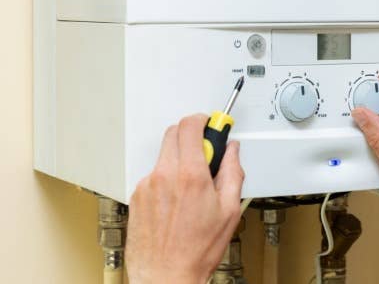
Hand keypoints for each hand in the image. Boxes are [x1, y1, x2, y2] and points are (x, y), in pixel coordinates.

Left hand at [126, 114, 243, 283]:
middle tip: (206, 153)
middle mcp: (164, 176)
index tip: (212, 124)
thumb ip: (232, 172)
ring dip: (180, 160)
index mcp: (190, 176)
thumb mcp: (229, 210)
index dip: (203, 119)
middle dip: (192, 136)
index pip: (191, 126)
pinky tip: (177, 201)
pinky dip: (167, 178)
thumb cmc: (196, 250)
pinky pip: (154, 175)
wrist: (165, 274)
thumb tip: (232, 152)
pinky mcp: (137, 196)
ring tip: (192, 187)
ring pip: (164, 155)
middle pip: (174, 133)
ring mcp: (147, 185)